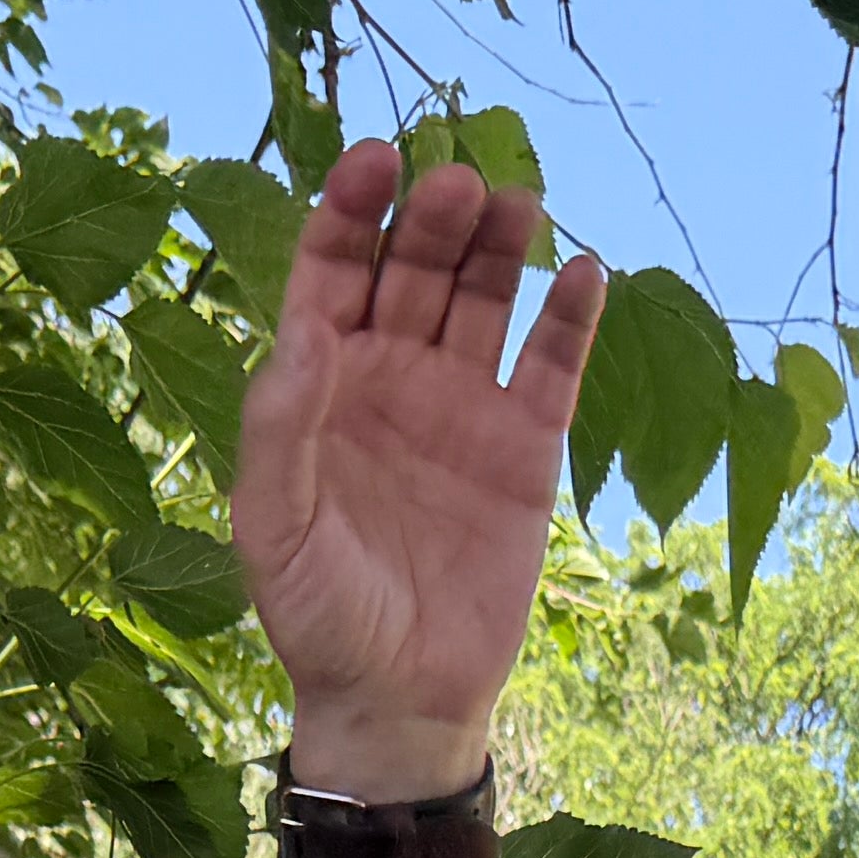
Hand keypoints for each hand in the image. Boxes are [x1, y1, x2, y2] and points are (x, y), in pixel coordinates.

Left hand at [234, 144, 604, 808]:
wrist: (399, 699)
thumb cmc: (317, 615)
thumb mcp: (275, 523)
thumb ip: (282, 423)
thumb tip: (306, 326)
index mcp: (321, 381)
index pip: (333, 269)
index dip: (350, 208)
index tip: (375, 158)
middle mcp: (392, 375)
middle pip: (414, 268)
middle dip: (432, 219)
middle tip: (457, 187)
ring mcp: (462, 406)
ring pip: (484, 298)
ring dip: (500, 245)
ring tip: (518, 204)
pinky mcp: (526, 449)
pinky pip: (552, 366)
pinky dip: (569, 316)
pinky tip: (584, 270)